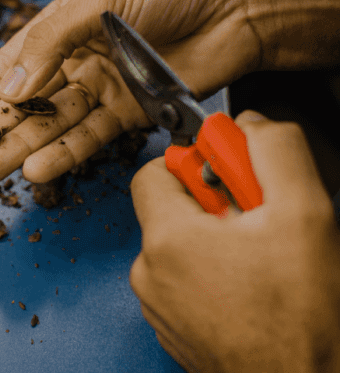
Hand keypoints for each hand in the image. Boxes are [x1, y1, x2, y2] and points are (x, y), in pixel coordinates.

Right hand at [0, 0, 263, 184]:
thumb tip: (12, 88)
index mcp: (60, 30)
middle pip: (25, 105)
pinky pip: (88, 138)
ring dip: (20, 150)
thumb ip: (52, 43)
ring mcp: (100, 91)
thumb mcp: (100, 1)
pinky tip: (37, 169)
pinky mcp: (128, 115)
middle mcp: (75, 63)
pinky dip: (63, 154)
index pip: (8, 67)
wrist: (236, 7)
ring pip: (51, 127)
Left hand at [130, 110, 339, 371]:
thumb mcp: (303, 214)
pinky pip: (184, 281)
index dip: (194, 164)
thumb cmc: (300, 320)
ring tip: (259, 262)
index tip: (228, 174)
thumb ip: (274, 152)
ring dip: (216, 242)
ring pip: (181, 247)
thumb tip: (250, 126)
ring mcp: (159, 304)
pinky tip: (249, 289)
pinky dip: (211, 275)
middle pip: (170, 209)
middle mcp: (150, 272)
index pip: (153, 171)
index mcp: (167, 238)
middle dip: (214, 205)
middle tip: (257, 222)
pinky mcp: (172, 326)